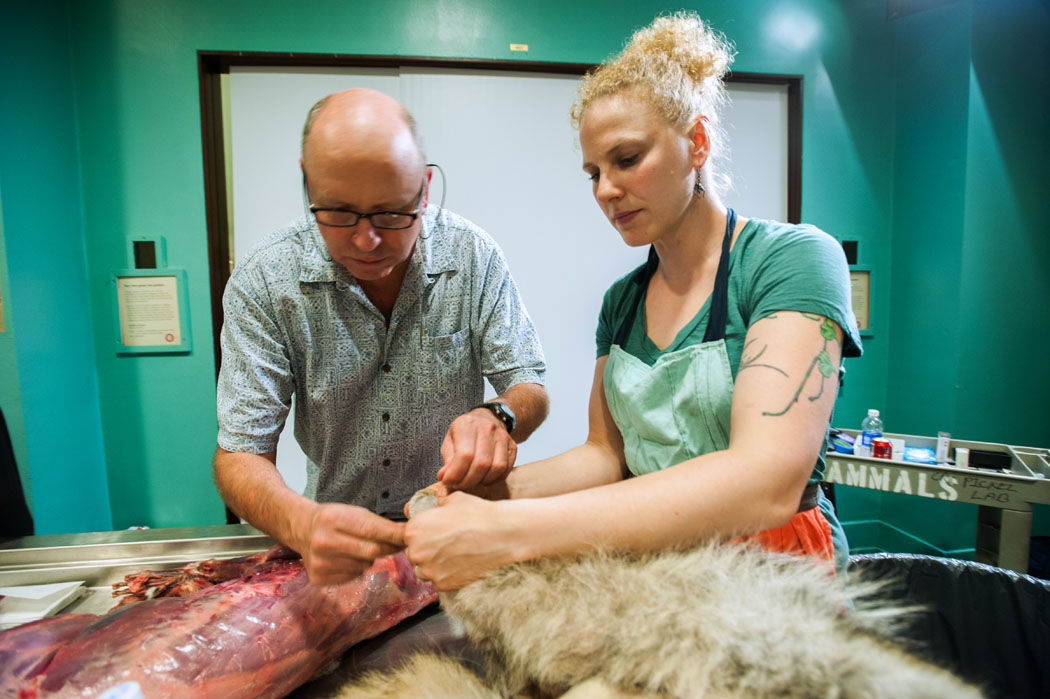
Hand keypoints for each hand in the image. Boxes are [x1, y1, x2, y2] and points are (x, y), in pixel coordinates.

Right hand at [291, 502, 405, 584]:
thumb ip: (378, 524)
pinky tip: (346, 558)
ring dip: (368, 559)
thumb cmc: (333, 519)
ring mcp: (320, 562)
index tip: (409, 536)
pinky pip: (353, 576)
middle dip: (387, 548)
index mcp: (333, 519)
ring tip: (356, 548)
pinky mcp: (319, 578)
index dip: (394, 535)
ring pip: (364, 566)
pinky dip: (357, 568)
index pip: (372, 530)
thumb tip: (406, 535)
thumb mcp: (353, 512)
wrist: (302, 529)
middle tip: (394, 544)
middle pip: (371, 552)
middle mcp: (324, 542)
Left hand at [404, 491, 520, 590]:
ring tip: (455, 555)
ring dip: (434, 565)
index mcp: (414, 528)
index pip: (406, 535)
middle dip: (426, 550)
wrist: (502, 534)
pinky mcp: (443, 584)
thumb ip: (437, 505)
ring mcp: (429, 570)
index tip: (433, 534)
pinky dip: (448, 575)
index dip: (421, 534)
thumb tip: (436, 507)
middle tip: (447, 544)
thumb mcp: (454, 499)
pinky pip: (439, 582)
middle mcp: (417, 551)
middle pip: (414, 554)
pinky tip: (462, 564)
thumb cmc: (479, 514)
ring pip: (424, 570)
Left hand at [437, 408, 517, 488]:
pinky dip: (494, 479)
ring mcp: (502, 436)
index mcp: (467, 424)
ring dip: (482, 481)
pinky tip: (484, 478)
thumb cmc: (464, 433)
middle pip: (481, 463)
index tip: (449, 482)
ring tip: (472, 482)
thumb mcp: (450, 442)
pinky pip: (506, 469)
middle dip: (469, 481)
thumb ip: (447, 460)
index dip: (456, 473)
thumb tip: (444, 477)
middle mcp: (487, 428)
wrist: (486, 418)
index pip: (465, 455)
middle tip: (460, 486)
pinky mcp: (512, 446)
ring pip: (497, 467)